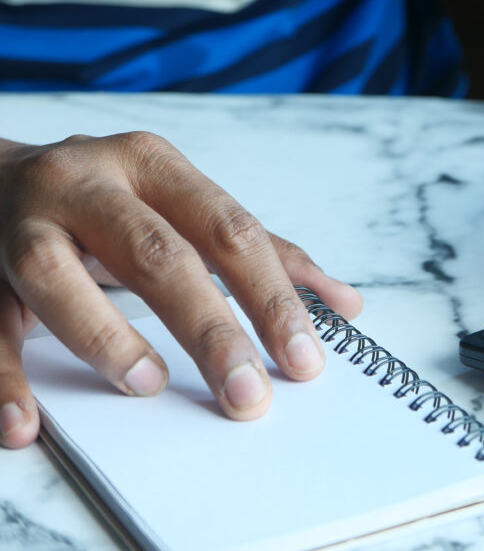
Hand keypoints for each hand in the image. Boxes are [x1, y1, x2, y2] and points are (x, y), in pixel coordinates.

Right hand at [0, 132, 361, 447]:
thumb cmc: (110, 201)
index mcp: (154, 166)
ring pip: (58, 275)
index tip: (304, 357)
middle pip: (157, 253)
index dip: (270, 296)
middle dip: (209, 329)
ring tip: (149, 385)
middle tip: (247, 393)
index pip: (228, 230)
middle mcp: (88, 182)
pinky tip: (26, 423)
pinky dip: (5, 377)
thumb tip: (343, 303)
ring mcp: (23, 221)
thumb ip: (262, 254)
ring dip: (106, 336)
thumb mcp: (185, 208)